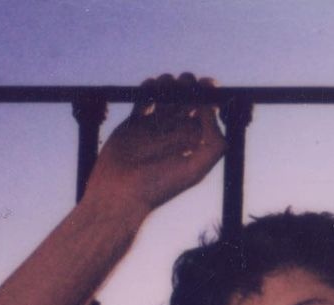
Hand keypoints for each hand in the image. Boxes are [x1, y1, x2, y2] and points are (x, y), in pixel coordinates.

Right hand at [84, 73, 225, 216]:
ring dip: (169, 84)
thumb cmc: (159, 186)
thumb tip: (212, 112)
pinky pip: (145, 99)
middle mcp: (176, 135)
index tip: (208, 85)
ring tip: (166, 83)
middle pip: (188, 101)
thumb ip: (212, 143)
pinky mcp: (134, 123)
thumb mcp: (195, 169)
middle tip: (185, 82)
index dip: (210, 97)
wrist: (121, 192)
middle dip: (189, 86)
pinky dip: (148, 88)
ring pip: (167, 96)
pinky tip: (150, 87)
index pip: (207, 114)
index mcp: (194, 144)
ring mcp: (155, 128)